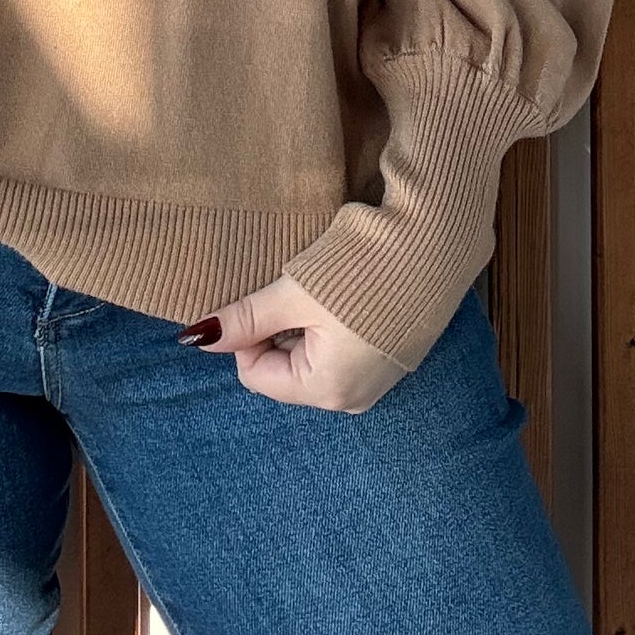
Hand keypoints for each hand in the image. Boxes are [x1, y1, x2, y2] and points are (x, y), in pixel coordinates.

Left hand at [181, 273, 408, 412]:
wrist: (436, 237)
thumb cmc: (361, 268)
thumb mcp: (293, 292)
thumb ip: (245, 318)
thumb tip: (197, 338)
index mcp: (327, 390)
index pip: (255, 374)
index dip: (248, 332)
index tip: (262, 295)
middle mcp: (354, 396)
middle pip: (285, 368)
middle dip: (277, 328)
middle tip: (290, 287)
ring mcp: (378, 377)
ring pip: (313, 354)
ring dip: (304, 321)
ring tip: (319, 285)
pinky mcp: (393, 352)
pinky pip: (343, 346)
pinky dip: (331, 320)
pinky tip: (343, 288)